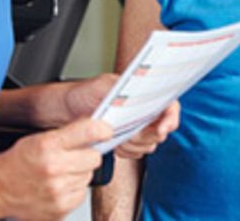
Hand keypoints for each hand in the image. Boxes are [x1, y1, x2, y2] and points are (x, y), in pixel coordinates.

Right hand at [0, 118, 110, 220]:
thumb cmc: (17, 162)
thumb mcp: (38, 138)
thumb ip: (68, 134)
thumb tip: (97, 129)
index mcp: (47, 145)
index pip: (88, 131)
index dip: (102, 130)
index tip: (105, 131)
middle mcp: (54, 168)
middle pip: (94, 158)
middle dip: (86, 155)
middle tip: (71, 156)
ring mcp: (58, 191)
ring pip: (88, 176)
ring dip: (78, 174)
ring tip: (59, 173)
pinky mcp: (60, 208)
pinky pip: (81, 194)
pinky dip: (73, 190)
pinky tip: (58, 186)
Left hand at [59, 76, 177, 157]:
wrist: (68, 109)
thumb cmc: (85, 92)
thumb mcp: (102, 85)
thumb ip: (122, 91)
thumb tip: (138, 98)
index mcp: (145, 93)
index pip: (171, 106)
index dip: (170, 118)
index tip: (160, 128)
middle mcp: (146, 111)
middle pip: (161, 131)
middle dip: (144, 135)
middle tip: (128, 132)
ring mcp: (138, 127)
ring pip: (150, 145)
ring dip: (133, 144)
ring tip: (117, 135)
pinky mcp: (129, 141)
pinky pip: (137, 153)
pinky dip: (126, 152)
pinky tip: (114, 143)